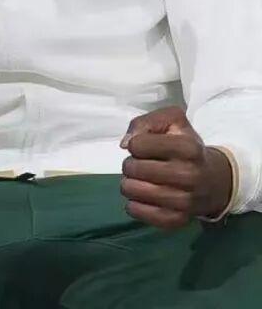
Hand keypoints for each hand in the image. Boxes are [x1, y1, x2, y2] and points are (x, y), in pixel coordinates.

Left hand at [120, 107, 233, 227]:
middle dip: (130, 164)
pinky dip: (135, 207)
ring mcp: (186, 200)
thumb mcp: (171, 120)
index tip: (145, 147)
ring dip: (129, 184)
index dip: (135, 144)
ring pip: (135, 191)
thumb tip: (125, 144)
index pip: (138, 145)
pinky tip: (138, 199)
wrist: (214, 178)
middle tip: (140, 165)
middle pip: (134, 169)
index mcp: (188, 148)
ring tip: (138, 180)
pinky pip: (146, 216)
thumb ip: (145, 122)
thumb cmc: (186, 144)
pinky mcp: (180, 219)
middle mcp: (190, 175)